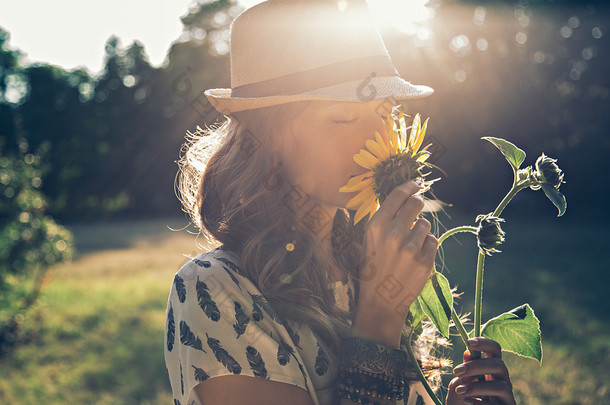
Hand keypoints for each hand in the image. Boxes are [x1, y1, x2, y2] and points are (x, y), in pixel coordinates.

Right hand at [351, 180, 437, 345]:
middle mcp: (393, 234)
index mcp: (376, 225)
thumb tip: (403, 194)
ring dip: (420, 230)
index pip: (398, 194)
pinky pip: (433, 240)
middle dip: (418, 205)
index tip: (416, 183)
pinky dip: (426, 246)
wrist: (381, 301)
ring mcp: (410, 248)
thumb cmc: (374, 266)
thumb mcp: (369, 239)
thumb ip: (384, 218)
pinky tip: (415, 257)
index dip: (410, 186)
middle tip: (415, 210)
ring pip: (425, 224)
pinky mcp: (425, 261)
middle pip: (416, 204)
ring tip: (409, 245)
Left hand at [446, 337, 515, 404]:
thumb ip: (465, 373)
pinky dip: (481, 403)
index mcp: (490, 371)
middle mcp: (502, 381)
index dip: (485, 343)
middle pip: (499, 365)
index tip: (468, 341)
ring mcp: (507, 398)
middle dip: (477, 365)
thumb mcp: (459, 387)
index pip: (496, 351)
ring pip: (501, 386)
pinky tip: (467, 403)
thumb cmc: (463, 404)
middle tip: (456, 370)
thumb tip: (468, 353)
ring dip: (477, 386)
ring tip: (459, 391)